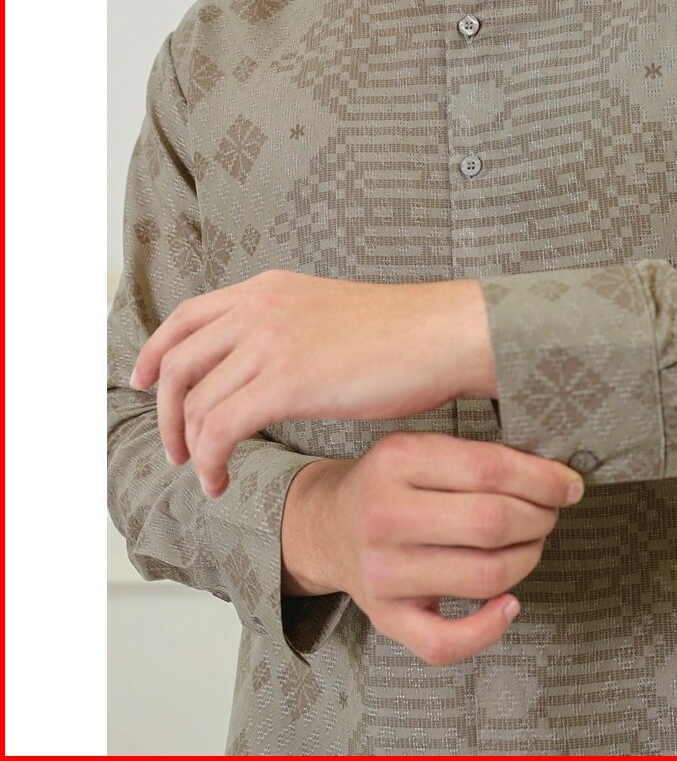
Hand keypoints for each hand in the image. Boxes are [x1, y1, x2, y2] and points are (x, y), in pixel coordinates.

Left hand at [129, 270, 495, 495]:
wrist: (443, 333)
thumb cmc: (404, 332)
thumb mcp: (329, 311)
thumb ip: (288, 327)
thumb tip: (267, 366)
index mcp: (267, 289)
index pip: (186, 317)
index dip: (153, 352)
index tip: (142, 381)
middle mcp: (258, 308)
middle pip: (177, 362)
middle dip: (165, 412)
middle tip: (175, 446)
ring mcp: (269, 342)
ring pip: (195, 402)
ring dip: (190, 446)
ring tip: (206, 472)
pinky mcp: (286, 382)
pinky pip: (220, 429)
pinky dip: (211, 461)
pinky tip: (221, 480)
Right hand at [282, 432, 583, 664]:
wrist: (327, 525)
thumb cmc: (390, 483)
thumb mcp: (420, 447)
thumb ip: (477, 457)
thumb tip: (557, 478)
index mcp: (396, 460)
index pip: (487, 469)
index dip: (542, 479)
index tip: (568, 484)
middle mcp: (383, 516)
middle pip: (490, 523)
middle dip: (540, 517)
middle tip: (550, 512)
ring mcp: (382, 573)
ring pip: (483, 577)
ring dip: (527, 559)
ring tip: (532, 543)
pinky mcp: (385, 618)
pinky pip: (446, 642)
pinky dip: (490, 628)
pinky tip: (509, 603)